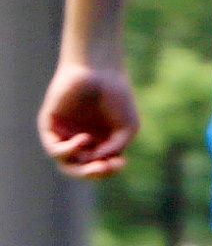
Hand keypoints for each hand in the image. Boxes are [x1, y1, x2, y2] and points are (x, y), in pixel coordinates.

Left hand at [38, 63, 135, 178]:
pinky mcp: (50, 125)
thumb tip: (98, 161)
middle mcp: (79, 141)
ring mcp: (64, 133)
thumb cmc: (117, 97)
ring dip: (81, 166)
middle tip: (103, 168)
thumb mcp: (126, 128)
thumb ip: (115, 147)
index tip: (121, 163)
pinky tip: (84, 139)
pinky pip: (54, 148)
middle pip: (80, 169)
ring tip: (95, 155)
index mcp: (98, 143)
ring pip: (65, 162)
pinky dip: (69, 150)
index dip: (108, 170)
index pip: (98, 167)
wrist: (99, 71)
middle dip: (92, 173)